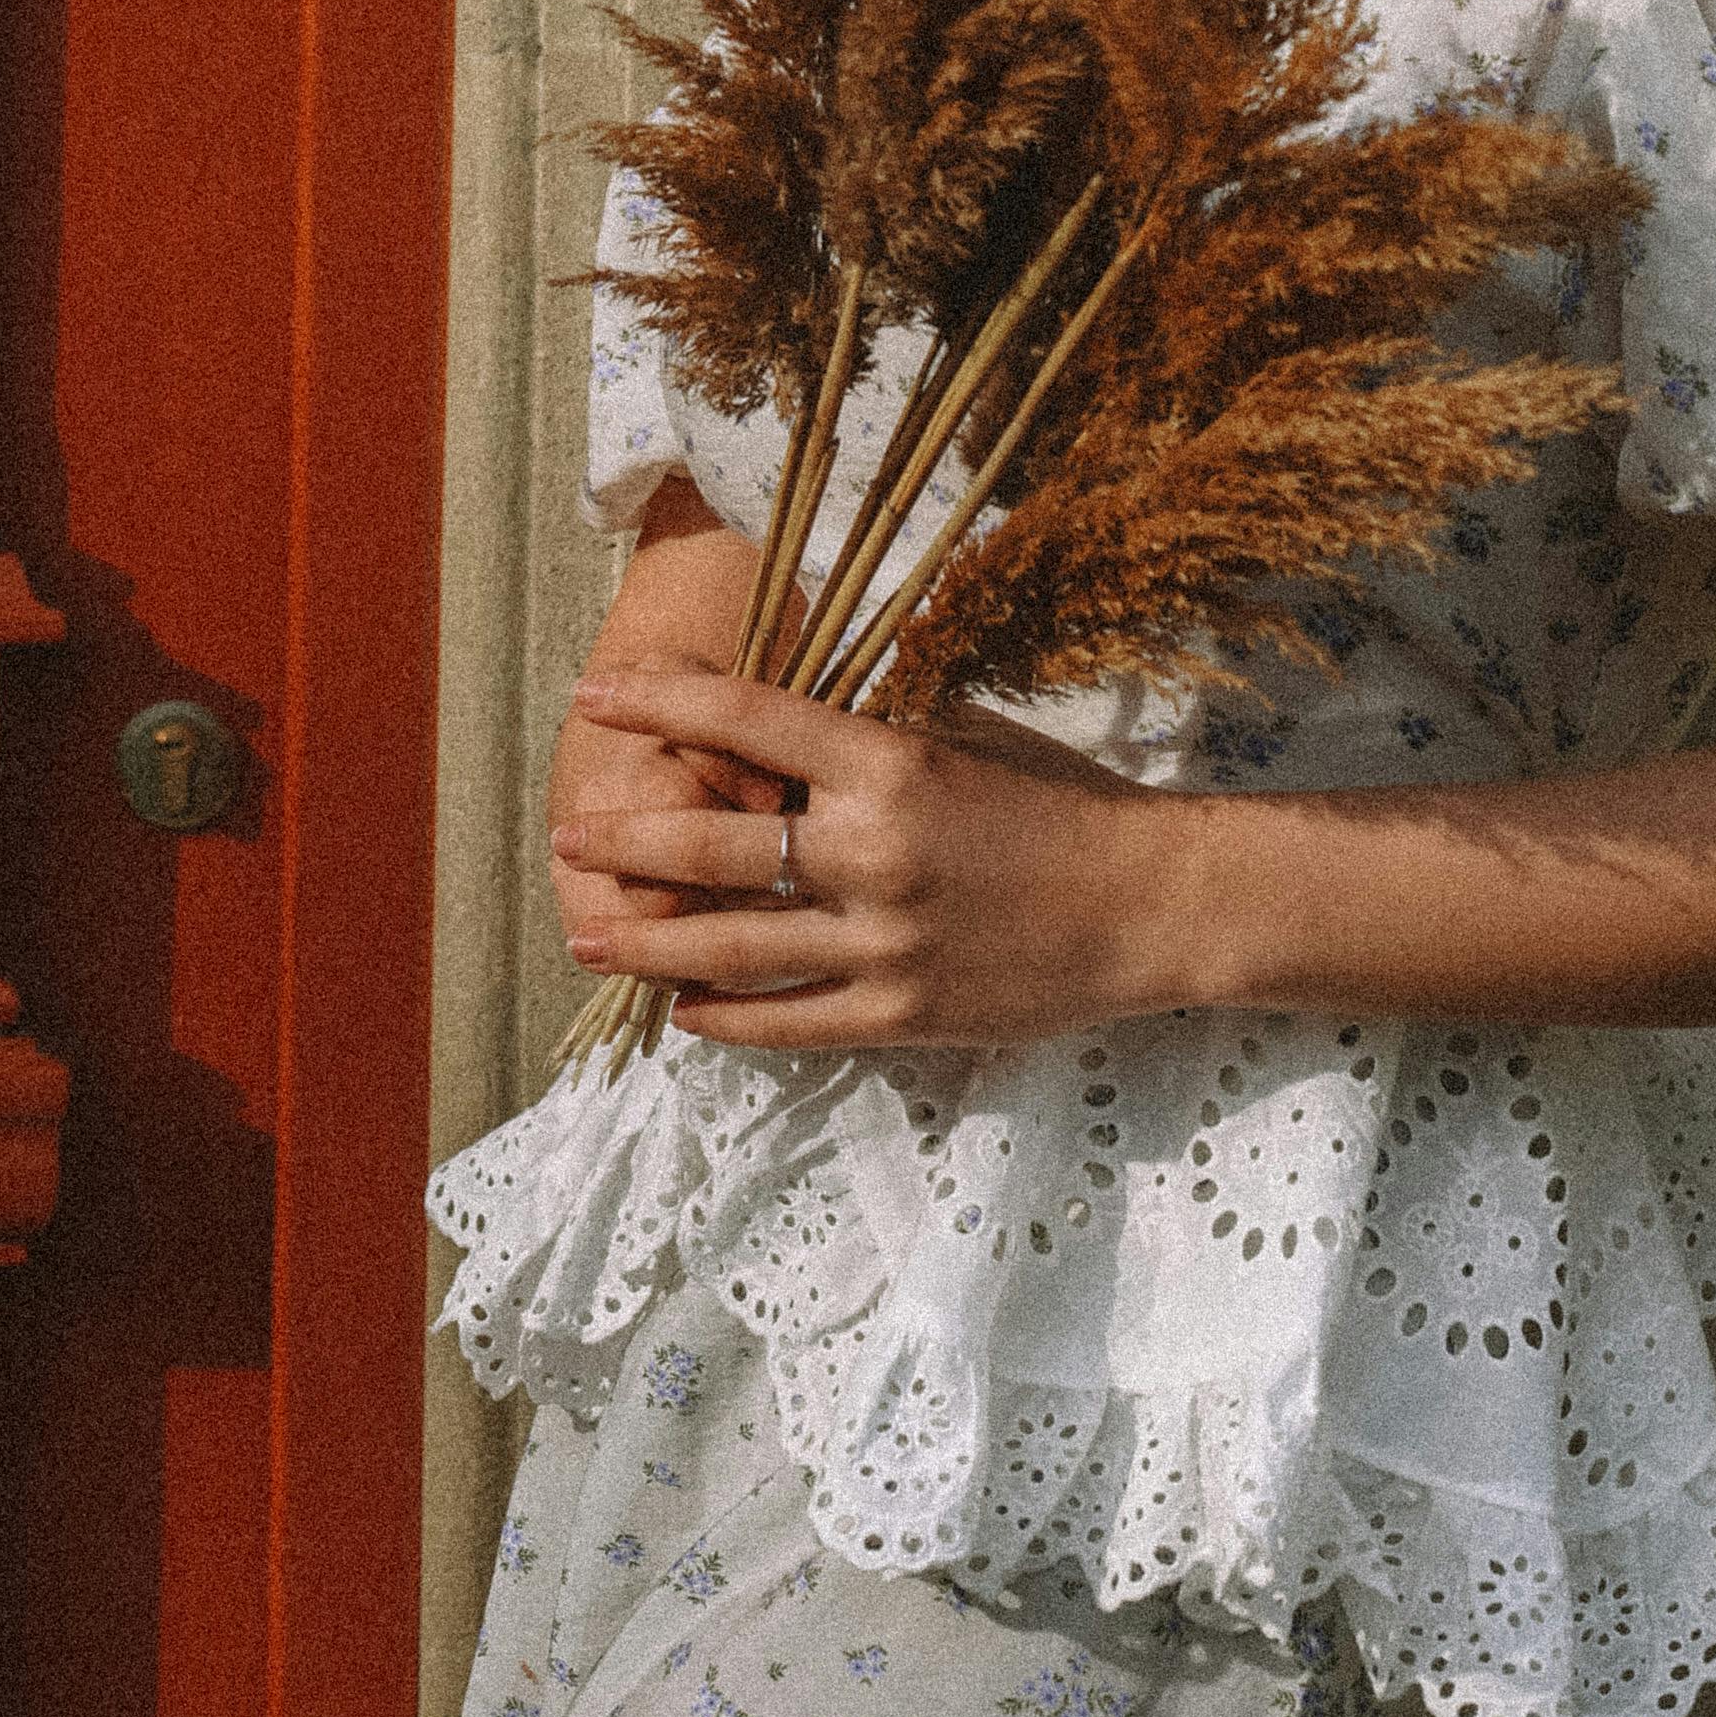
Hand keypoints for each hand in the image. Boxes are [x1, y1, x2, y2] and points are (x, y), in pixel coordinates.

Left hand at [554, 665, 1185, 1050]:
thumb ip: (867, 743)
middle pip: (712, 842)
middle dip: (625, 838)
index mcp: (889, 762)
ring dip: (645, 940)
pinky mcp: (901, 1016)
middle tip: (566, 835)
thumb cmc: (1058, 803)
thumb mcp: (963, 739)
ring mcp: (883, 942)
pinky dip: (723, 1017)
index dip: (661, 702)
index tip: (594, 694)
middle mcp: (873, 850)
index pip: (747, 718)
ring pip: (728, 945)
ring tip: (586, 932)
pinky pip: (786, 1022)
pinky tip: (681, 1009)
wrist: (1149, 902)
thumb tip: (770, 735)